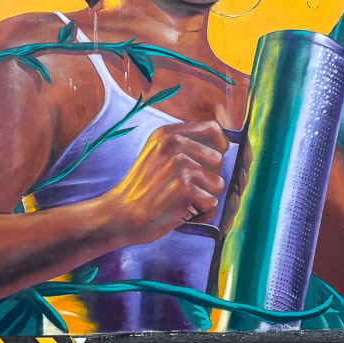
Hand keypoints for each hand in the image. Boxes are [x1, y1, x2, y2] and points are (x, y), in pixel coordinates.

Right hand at [106, 121, 228, 243]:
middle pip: (218, 160)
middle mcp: (174, 145)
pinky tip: (182, 213)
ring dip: (204, 198)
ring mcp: (180, 166)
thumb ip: (183, 146)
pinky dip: (201, 215)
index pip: (212, 128)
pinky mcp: (185, 189)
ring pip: (218, 184)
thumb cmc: (143, 189)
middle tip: (184, 189)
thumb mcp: (157, 155)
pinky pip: (212, 204)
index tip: (215, 159)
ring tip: (181, 201)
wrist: (120, 215)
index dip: (220, 144)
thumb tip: (223, 147)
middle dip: (208, 179)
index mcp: (167, 134)